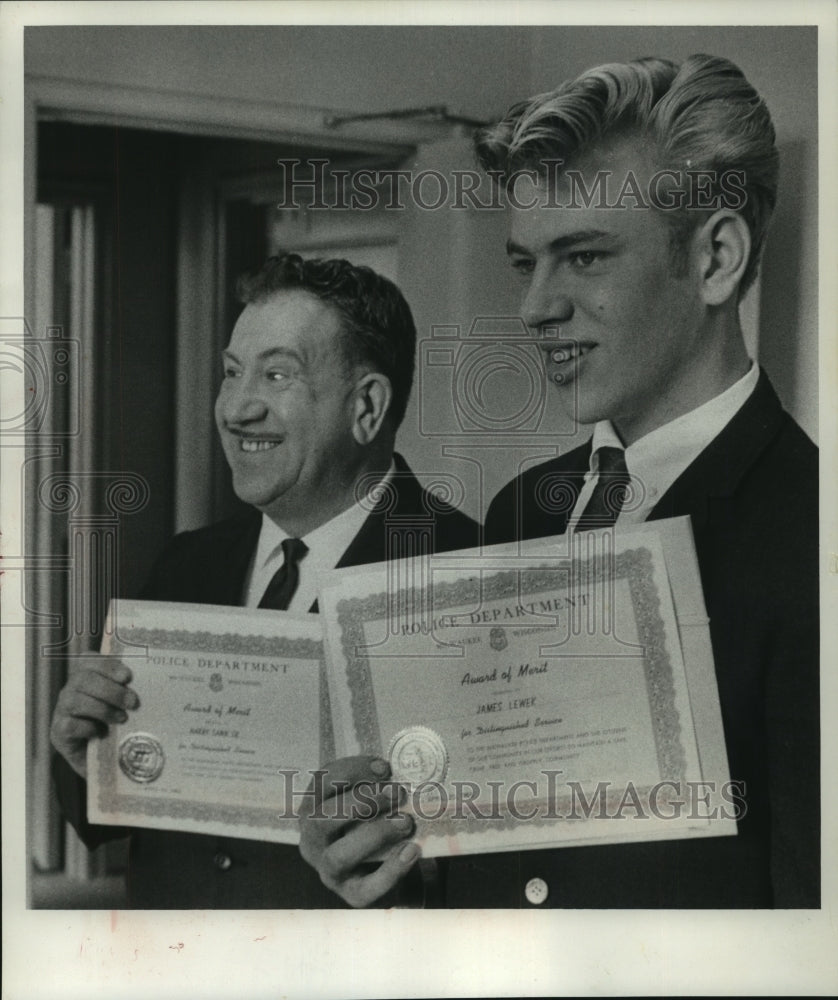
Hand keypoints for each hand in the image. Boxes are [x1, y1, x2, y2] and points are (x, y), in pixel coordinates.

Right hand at [50, 657, 138, 777]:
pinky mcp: (59, 732)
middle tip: (133, 703)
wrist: (103, 759)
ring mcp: (62, 711)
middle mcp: (70, 690)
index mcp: (86, 676)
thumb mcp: (126, 705)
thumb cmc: (117, 726)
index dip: (107, 665)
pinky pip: (69, 725)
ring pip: (75, 700)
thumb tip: (154, 682)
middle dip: (111, 690)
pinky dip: (88, 727)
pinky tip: (101, 733)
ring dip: (102, 709)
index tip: (127, 677)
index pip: (89, 659)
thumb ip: (131, 691)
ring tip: (122, 719)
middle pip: (83, 679)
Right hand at [298, 755, 419, 907]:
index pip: (321, 782)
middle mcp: (312, 841)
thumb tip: (401, 772)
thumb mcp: (367, 800)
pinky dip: (390, 870)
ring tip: (405, 822)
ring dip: (375, 834)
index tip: (385, 768)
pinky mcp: (351, 894)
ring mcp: (328, 871)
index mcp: (311, 810)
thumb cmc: (373, 822)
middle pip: (322, 819)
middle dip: (362, 802)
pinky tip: (411, 851)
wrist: (387, 869)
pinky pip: (366, 889)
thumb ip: (374, 786)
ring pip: (338, 856)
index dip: (352, 771)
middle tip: (397, 793)